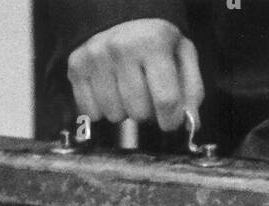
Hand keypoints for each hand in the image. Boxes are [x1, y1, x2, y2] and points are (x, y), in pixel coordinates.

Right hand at [67, 19, 204, 131]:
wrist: (121, 19)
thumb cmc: (156, 44)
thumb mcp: (182, 57)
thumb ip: (191, 92)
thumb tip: (190, 125)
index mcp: (152, 43)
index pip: (166, 101)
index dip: (171, 120)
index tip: (170, 120)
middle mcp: (121, 47)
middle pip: (140, 112)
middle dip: (147, 112)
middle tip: (146, 94)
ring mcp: (95, 56)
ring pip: (115, 115)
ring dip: (124, 111)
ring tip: (127, 91)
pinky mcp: (76, 66)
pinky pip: (91, 112)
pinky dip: (102, 110)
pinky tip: (109, 92)